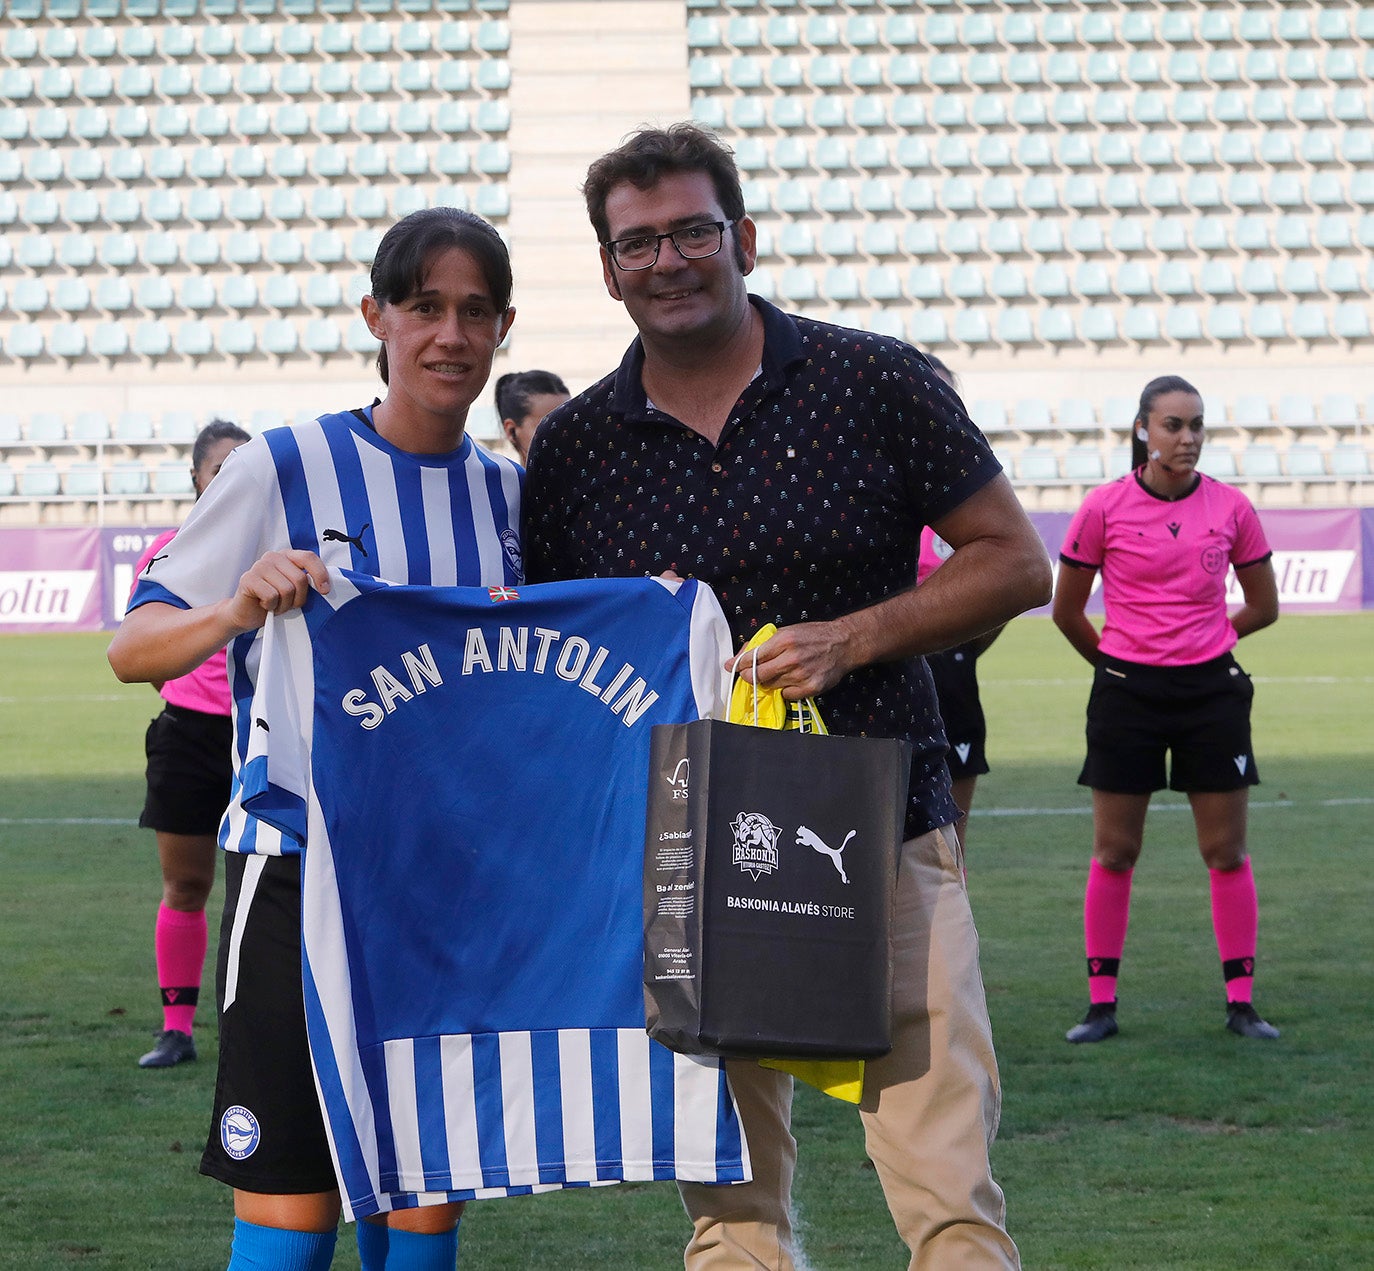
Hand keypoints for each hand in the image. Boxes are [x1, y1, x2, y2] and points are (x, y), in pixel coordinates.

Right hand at [226, 550, 329, 630]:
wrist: (247, 614)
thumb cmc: (275, 601)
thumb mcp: (296, 590)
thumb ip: (306, 583)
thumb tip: (325, 587)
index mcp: (287, 556)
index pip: (309, 557)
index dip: (320, 574)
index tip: (325, 591)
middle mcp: (273, 557)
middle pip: (300, 579)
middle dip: (298, 598)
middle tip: (288, 604)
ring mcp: (259, 566)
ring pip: (286, 589)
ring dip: (284, 605)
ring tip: (275, 605)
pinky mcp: (248, 578)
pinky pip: (271, 596)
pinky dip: (271, 606)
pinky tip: (264, 605)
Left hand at [728, 620, 853, 699]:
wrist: (843, 643)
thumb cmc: (813, 635)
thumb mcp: (786, 631)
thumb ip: (763, 643)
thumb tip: (739, 657)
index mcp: (783, 641)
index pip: (752, 657)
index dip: (739, 664)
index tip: (732, 667)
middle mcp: (791, 658)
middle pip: (757, 676)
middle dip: (749, 676)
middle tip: (749, 675)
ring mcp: (801, 675)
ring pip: (771, 686)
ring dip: (768, 682)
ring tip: (778, 672)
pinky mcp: (811, 688)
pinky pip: (787, 695)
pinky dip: (785, 690)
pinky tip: (791, 680)